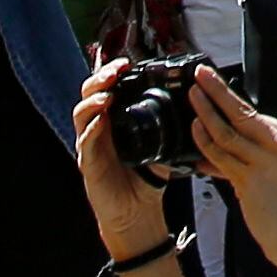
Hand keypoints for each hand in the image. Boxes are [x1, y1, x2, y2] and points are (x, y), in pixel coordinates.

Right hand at [74, 62, 168, 254]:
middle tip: (116, 70)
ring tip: (107, 94)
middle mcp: (98, 128)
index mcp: (115, 120)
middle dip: (101, 78)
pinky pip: (84, 143)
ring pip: (81, 113)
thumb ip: (170, 126)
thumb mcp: (163, 146)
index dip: (113, 72)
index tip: (127, 62)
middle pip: (90, 94)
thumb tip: (195, 106)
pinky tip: (99, 122)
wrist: (137, 214)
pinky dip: (90, 130)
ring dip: (93, 101)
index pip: (107, 88)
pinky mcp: (87, 164)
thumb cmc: (146, 179)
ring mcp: (89, 145)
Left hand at [188, 65, 276, 276]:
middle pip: (242, 111)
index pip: (253, 111)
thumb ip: (246, 155)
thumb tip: (213, 143)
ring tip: (192, 99)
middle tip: (199, 74)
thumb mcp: (274, 172)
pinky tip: (195, 132)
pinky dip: (205, 143)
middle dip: (216, 90)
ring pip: (228, 131)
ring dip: (205, 113)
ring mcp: (268, 161)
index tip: (212, 80)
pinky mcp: (253, 178)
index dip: (228, 95)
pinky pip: (222, 155)